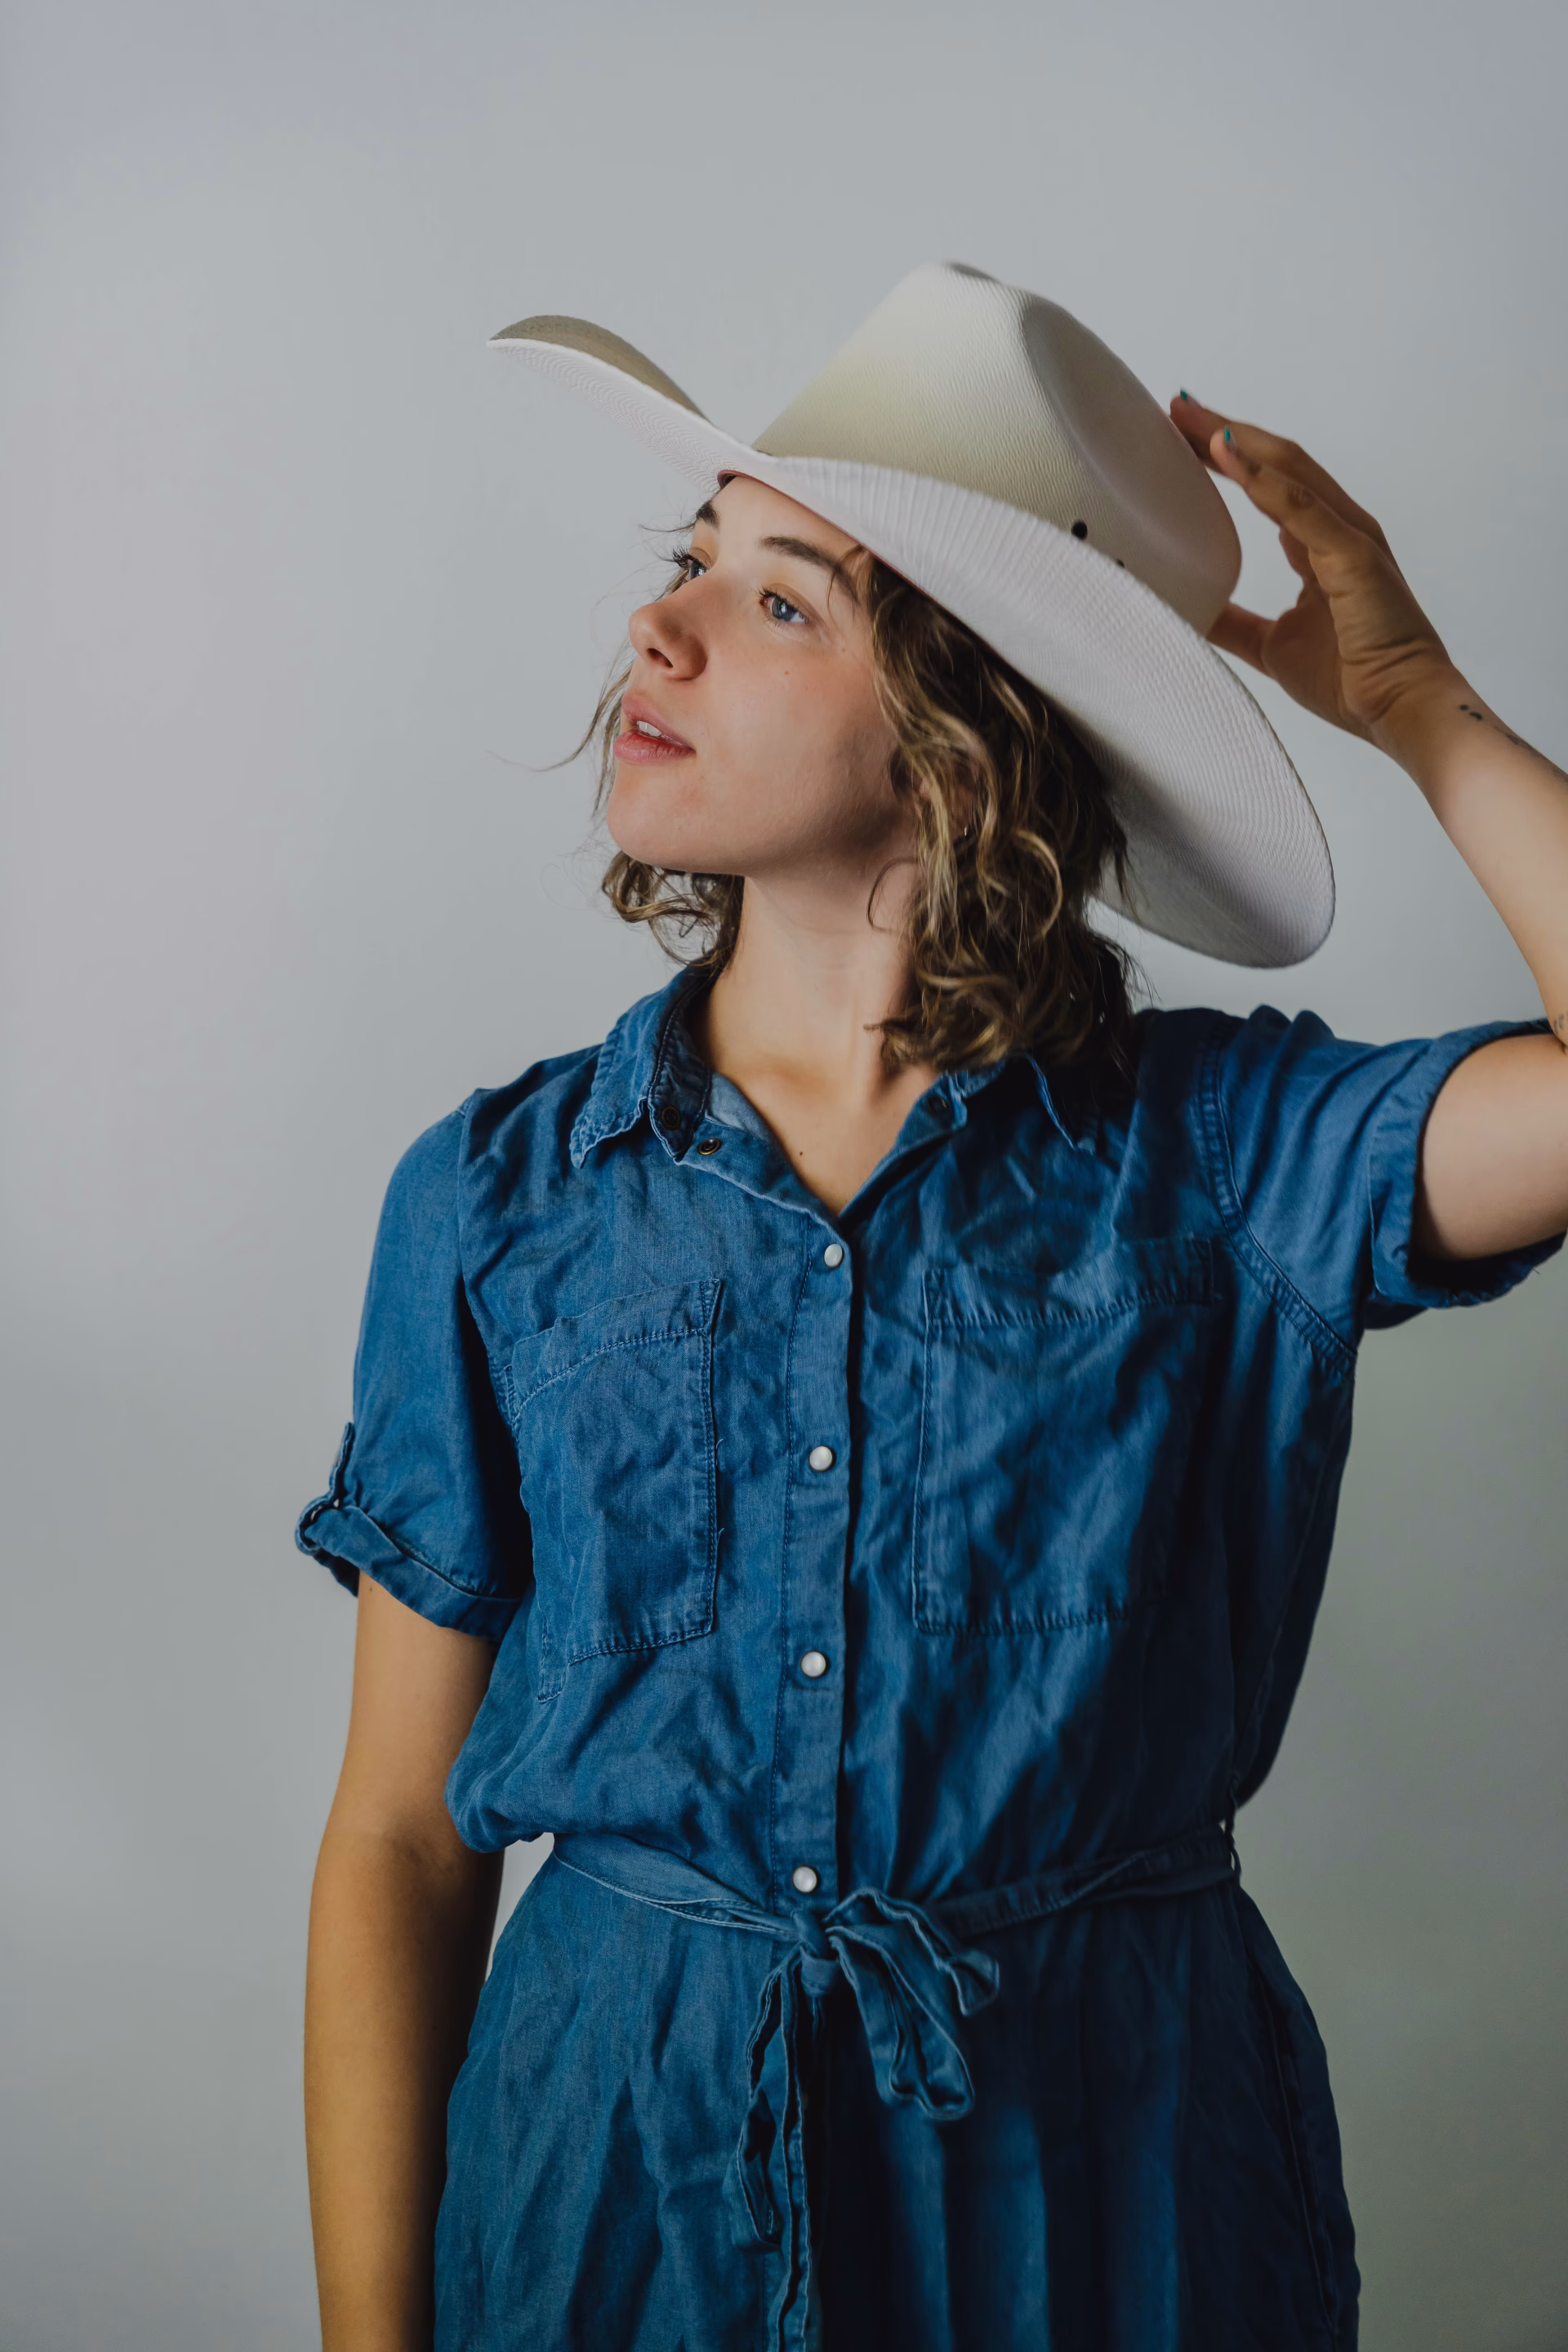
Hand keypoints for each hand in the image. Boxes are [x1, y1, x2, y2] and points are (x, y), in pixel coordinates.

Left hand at [1168, 392, 1457, 746]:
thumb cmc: (1351, 678)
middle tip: (1177, 407)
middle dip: (1227, 434)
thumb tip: (1192, 611)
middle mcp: (1337, 529)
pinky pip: (1303, 508)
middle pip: (1276, 464)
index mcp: (1321, 546)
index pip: (1269, 485)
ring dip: (1239, 441)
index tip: (1182, 439)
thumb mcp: (1270, 644)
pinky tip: (1226, 455)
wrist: (1398, 709)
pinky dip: (1263, 480)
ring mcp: (1348, 537)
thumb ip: (1235, 622)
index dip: (1229, 459)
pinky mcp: (1354, 555)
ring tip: (1193, 418)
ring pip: (1289, 471)